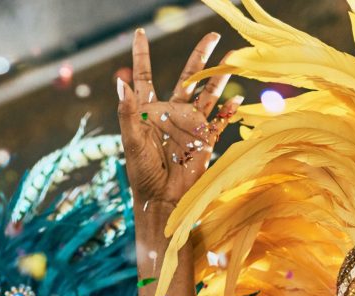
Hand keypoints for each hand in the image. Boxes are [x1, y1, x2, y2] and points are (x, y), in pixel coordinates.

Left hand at [117, 29, 236, 211]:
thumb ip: (128, 113)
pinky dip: (228, 112)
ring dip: (219, 78)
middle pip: (187, 78)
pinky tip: (235, 100)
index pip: (145, 78)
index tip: (140, 34)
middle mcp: (171, 114)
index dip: (142, 56)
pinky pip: (220, 122)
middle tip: (212, 35)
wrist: (162, 201)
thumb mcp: (132, 143)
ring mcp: (189, 127)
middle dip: (199, 57)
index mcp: (149, 112)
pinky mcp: (205, 141)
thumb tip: (119, 83)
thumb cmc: (142, 175)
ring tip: (232, 57)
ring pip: (208, 95)